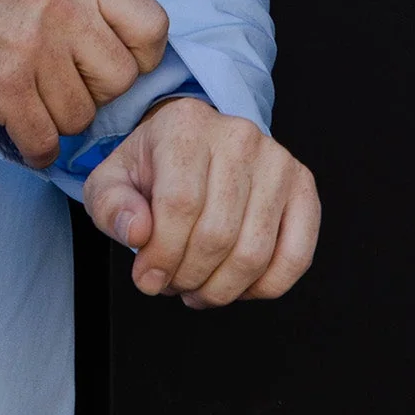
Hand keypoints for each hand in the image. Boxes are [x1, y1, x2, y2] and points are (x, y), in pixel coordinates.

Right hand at [0, 0, 169, 166]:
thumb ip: (92, 3)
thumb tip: (139, 56)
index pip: (151, 26)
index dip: (140, 57)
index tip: (112, 63)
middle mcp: (58, 6)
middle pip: (118, 80)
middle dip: (93, 93)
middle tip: (61, 84)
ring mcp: (30, 47)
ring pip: (81, 116)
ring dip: (58, 119)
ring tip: (32, 99)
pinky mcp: (3, 87)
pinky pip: (45, 140)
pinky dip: (37, 148)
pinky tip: (25, 135)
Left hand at [83, 96, 319, 306]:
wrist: (191, 147)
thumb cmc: (151, 169)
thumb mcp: (111, 181)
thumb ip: (112, 207)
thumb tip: (138, 234)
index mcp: (186, 126)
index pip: (179, 204)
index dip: (162, 254)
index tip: (147, 279)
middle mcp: (238, 136)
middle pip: (217, 233)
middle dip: (189, 276)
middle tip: (172, 285)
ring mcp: (277, 160)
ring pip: (254, 252)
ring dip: (222, 288)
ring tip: (198, 289)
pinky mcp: (303, 186)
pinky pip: (296, 256)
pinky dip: (264, 287)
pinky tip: (236, 287)